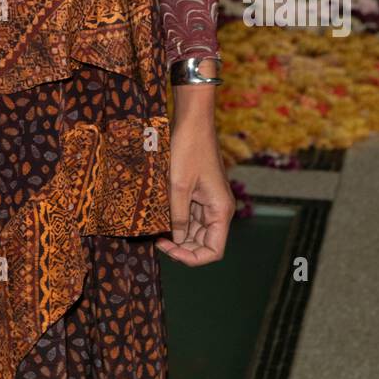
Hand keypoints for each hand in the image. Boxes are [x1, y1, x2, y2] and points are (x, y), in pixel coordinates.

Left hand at [155, 112, 234, 265]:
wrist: (192, 121)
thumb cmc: (189, 149)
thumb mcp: (178, 186)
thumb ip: (178, 216)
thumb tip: (177, 240)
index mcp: (221, 211)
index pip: (213, 250)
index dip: (191, 257)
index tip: (169, 248)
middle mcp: (219, 209)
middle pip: (203, 243)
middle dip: (182, 246)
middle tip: (158, 240)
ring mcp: (209, 201)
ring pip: (196, 230)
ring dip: (178, 234)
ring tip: (157, 230)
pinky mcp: (199, 193)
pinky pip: (190, 215)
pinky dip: (177, 220)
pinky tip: (161, 217)